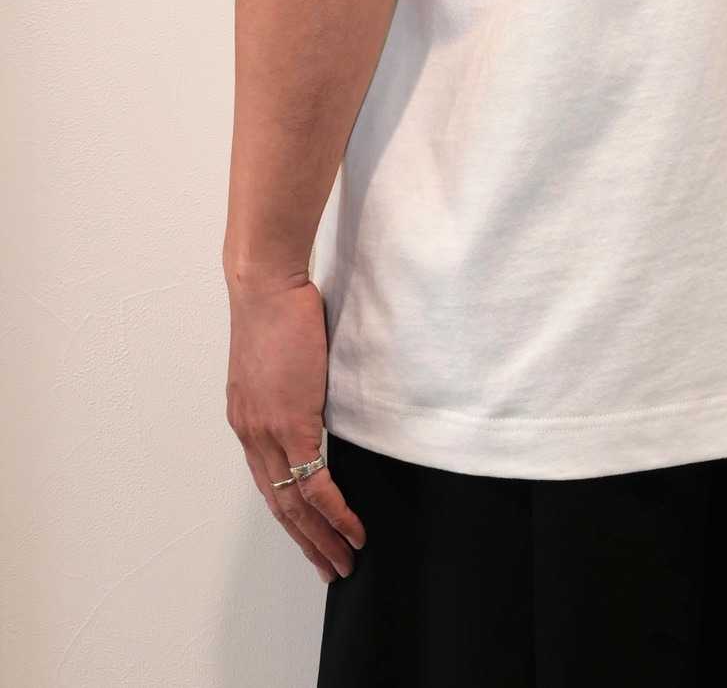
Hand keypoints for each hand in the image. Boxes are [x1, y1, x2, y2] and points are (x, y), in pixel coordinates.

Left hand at [225, 275, 365, 582]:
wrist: (266, 284)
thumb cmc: (278, 308)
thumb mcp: (282, 360)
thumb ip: (294, 387)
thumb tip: (315, 398)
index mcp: (247, 421)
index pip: (269, 483)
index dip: (291, 516)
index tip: (311, 538)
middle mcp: (250, 434)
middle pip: (278, 505)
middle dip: (306, 542)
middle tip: (329, 568)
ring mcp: (267, 433)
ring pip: (294, 504)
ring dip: (321, 538)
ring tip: (344, 561)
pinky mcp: (291, 423)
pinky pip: (315, 482)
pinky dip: (335, 512)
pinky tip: (352, 529)